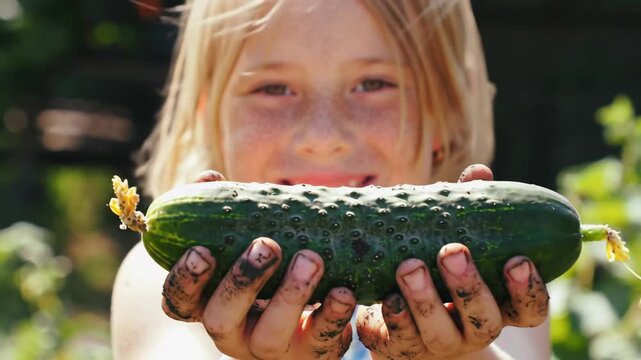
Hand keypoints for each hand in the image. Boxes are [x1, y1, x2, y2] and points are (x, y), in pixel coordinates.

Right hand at [160, 170, 355, 359]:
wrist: (311, 315)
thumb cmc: (266, 270)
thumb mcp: (243, 241)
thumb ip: (224, 211)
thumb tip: (208, 177)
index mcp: (209, 304)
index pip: (179, 303)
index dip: (184, 281)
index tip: (202, 251)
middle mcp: (233, 333)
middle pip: (220, 320)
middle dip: (241, 282)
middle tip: (266, 245)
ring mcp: (271, 349)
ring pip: (269, 337)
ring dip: (290, 295)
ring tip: (310, 257)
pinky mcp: (310, 355)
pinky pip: (320, 343)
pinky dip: (332, 315)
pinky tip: (344, 290)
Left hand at [356, 164, 549, 358]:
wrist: (407, 318)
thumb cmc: (442, 268)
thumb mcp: (460, 237)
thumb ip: (471, 207)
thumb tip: (479, 172)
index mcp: (499, 305)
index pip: (529, 309)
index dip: (528, 290)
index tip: (517, 260)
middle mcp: (474, 329)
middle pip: (484, 321)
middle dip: (469, 286)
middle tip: (451, 251)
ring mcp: (440, 343)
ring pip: (440, 334)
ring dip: (425, 300)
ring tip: (409, 266)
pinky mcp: (405, 349)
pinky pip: (400, 342)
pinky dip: (393, 319)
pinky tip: (386, 297)